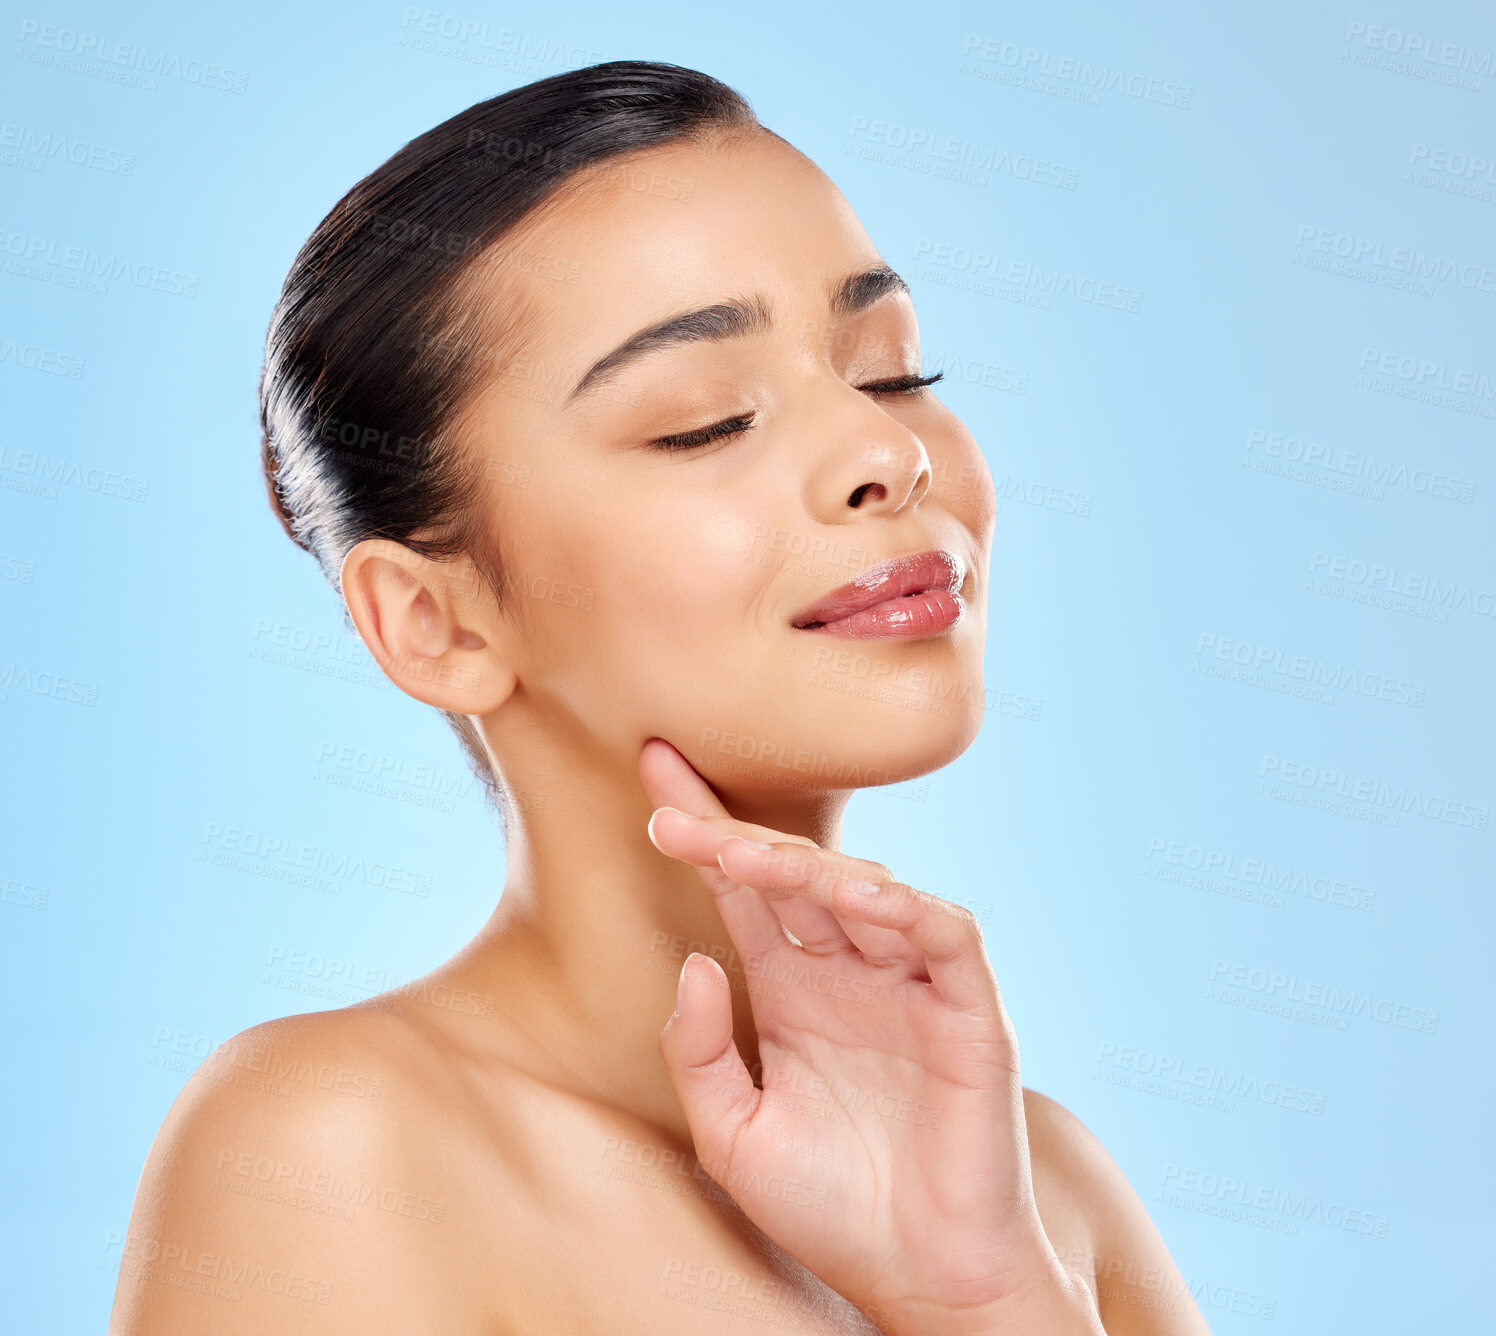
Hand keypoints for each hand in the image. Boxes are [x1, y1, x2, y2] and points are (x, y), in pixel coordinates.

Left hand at [640, 739, 1101, 1335]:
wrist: (922, 1285)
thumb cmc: (832, 1210)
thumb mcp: (732, 1135)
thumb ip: (698, 1053)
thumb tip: (693, 960)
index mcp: (792, 988)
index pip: (743, 888)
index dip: (702, 830)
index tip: (649, 770)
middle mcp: (848, 972)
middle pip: (793, 874)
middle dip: (733, 834)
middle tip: (669, 805)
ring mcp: (910, 986)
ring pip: (866, 891)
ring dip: (805, 866)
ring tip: (737, 852)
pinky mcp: (970, 1013)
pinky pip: (945, 937)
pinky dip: (906, 909)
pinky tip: (854, 896)